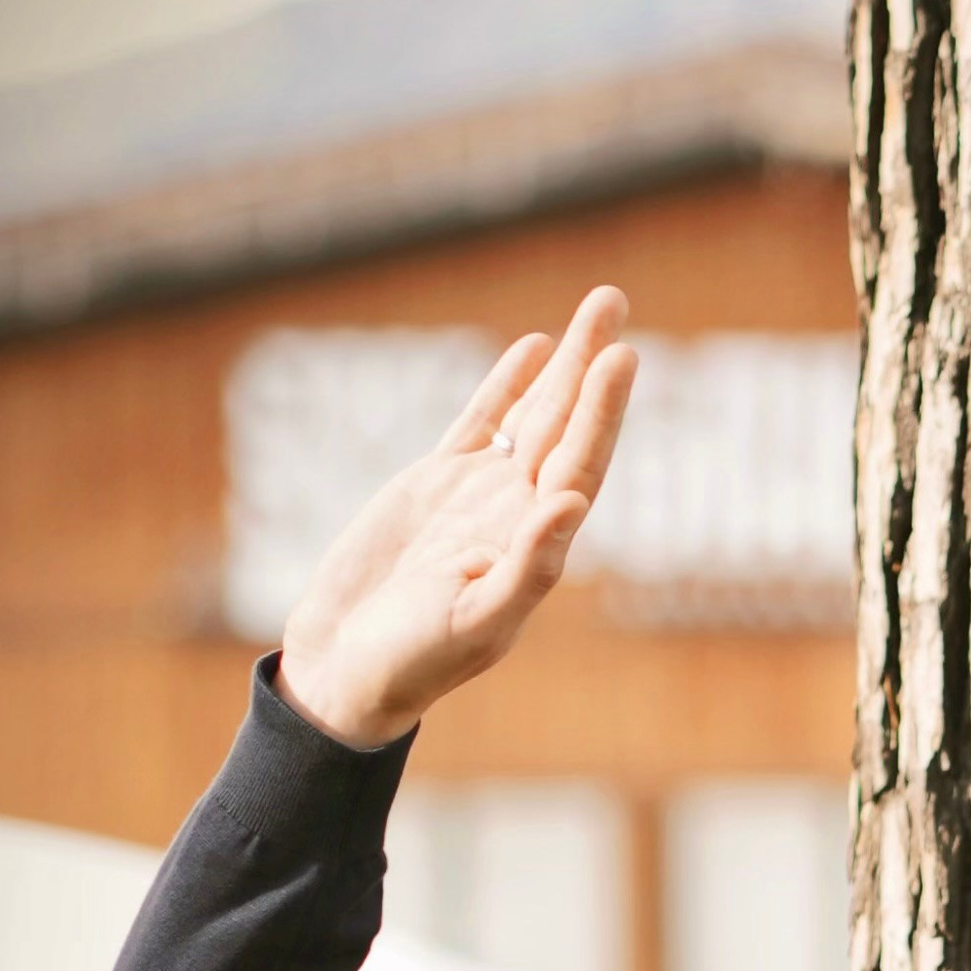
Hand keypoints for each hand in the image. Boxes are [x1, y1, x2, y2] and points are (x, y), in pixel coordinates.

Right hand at [275, 293, 637, 748]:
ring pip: (532, 416)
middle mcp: (516, 514)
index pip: (580, 467)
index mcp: (535, 547)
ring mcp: (479, 496)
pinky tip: (534, 349)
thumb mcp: (476, 621)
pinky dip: (507, 387)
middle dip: (591, 367)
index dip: (601, 414)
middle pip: (566, 427)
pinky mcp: (435, 487)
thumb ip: (529, 567)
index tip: (622, 358)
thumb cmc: (415, 661)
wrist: (348, 669)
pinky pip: (482, 425)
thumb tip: (572, 504)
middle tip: (613, 300)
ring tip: (598, 308)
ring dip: (564, 366)